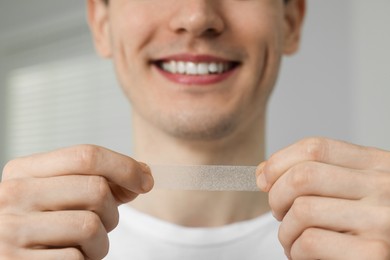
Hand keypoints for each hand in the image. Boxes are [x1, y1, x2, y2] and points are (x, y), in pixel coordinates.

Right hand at [0, 145, 152, 258]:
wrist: (7, 257)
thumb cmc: (41, 225)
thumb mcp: (60, 194)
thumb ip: (97, 181)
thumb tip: (142, 175)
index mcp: (23, 171)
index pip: (86, 155)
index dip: (124, 166)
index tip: (145, 181)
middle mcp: (12, 195)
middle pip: (96, 190)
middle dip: (112, 211)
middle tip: (102, 223)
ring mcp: (10, 231)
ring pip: (90, 226)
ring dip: (100, 241)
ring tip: (83, 245)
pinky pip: (76, 258)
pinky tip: (67, 259)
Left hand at [256, 137, 389, 259]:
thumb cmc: (368, 230)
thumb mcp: (353, 193)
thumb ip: (316, 178)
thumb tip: (264, 172)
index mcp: (378, 165)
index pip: (315, 148)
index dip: (278, 162)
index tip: (264, 179)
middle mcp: (384, 186)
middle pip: (303, 176)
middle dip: (277, 197)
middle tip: (280, 214)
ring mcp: (380, 219)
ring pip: (302, 210)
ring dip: (286, 231)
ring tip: (294, 241)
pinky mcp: (373, 254)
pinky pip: (310, 242)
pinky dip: (296, 252)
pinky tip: (306, 256)